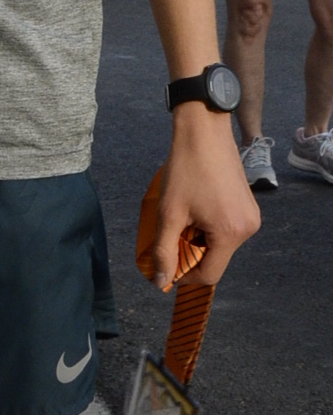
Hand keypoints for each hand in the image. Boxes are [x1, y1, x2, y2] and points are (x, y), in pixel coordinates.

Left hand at [153, 106, 258, 290]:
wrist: (205, 132)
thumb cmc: (186, 169)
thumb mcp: (169, 213)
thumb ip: (164, 251)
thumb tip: (161, 282)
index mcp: (231, 233)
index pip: (209, 274)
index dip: (184, 275)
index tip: (165, 264)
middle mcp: (248, 229)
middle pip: (215, 260)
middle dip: (189, 254)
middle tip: (170, 234)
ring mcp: (252, 217)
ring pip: (220, 245)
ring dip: (198, 240)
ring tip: (183, 216)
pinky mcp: (249, 207)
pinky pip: (227, 230)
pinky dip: (208, 228)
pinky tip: (195, 209)